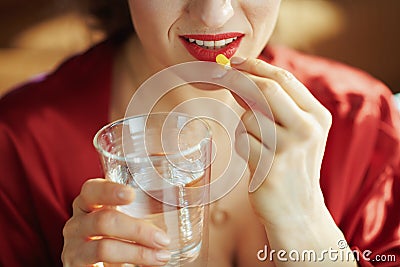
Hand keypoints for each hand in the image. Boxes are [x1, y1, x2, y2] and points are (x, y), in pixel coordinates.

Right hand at [62, 178, 171, 265]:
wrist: (99, 263)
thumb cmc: (117, 235)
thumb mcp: (124, 218)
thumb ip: (142, 208)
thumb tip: (191, 201)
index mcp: (88, 204)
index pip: (92, 190)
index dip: (109, 190)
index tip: (131, 195)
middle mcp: (76, 223)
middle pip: (103, 220)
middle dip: (138, 230)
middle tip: (163, 239)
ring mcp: (74, 248)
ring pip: (104, 247)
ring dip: (138, 252)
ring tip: (162, 256)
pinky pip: (102, 265)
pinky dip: (128, 264)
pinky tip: (145, 265)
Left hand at [231, 57, 331, 226]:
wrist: (298, 210)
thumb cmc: (292, 165)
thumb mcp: (296, 132)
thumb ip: (275, 105)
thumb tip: (240, 77)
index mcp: (317, 115)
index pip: (283, 78)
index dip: (254, 66)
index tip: (234, 62)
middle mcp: (307, 129)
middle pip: (265, 89)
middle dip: (238, 81)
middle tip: (221, 77)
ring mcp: (289, 148)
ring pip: (248, 116)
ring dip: (243, 125)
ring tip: (257, 143)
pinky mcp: (269, 167)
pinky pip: (241, 139)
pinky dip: (240, 143)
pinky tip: (254, 157)